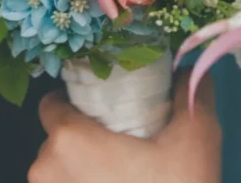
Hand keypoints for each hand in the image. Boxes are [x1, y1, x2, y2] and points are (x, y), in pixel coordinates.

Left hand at [29, 71, 221, 182]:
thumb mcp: (196, 137)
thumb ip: (192, 93)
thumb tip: (190, 68)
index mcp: (68, 139)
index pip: (52, 104)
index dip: (74, 101)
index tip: (102, 108)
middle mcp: (44, 171)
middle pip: (56, 141)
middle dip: (82, 139)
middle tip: (120, 144)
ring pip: (59, 175)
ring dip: (80, 173)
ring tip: (121, 176)